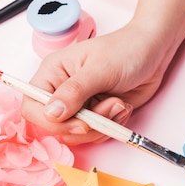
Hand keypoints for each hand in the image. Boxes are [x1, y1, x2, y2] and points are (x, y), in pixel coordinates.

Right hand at [20, 25, 166, 144]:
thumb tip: (51, 113)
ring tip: (118, 103)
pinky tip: (123, 106)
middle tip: (109, 108)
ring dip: (104, 125)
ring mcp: (80, 106)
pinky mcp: (97, 115)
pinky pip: (98, 134)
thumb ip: (74, 92)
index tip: (81, 121)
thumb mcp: (99, 69)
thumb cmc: (125, 50)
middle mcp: (62, 92)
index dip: (52, 122)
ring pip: (80, 135)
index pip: (33, 108)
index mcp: (53, 73)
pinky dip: (114, 126)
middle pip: (58, 127)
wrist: (151, 53)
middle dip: (87, 125)